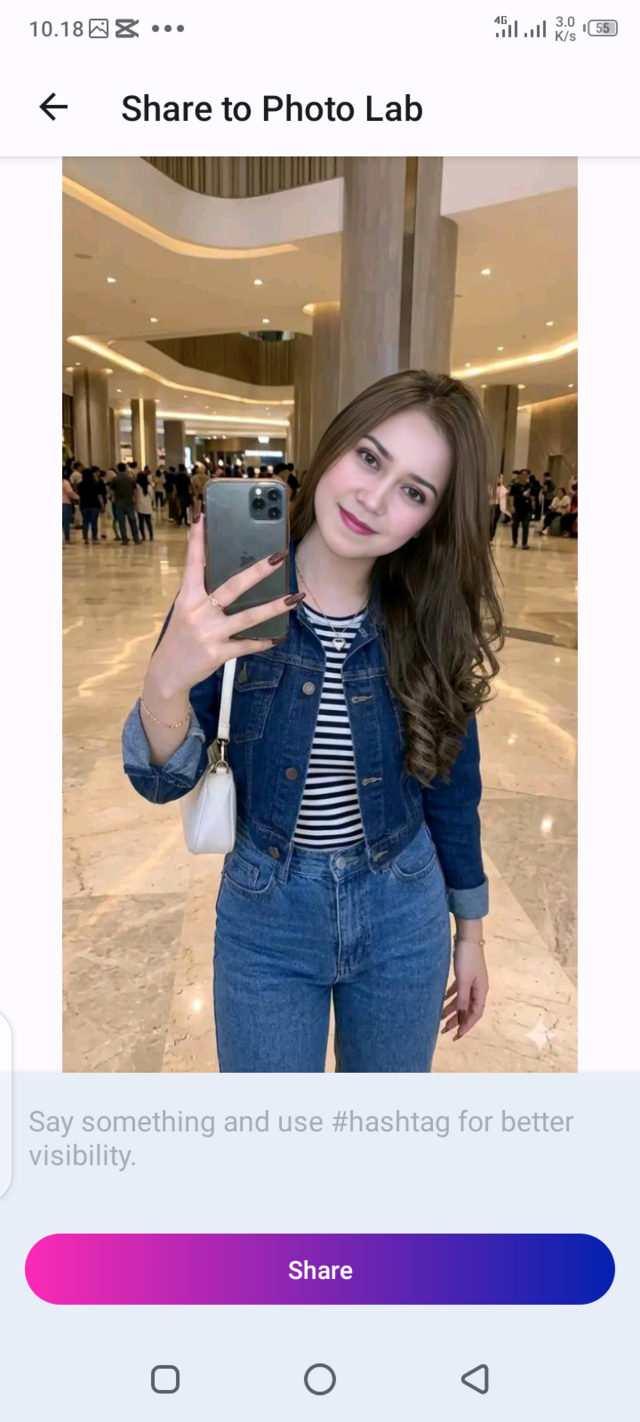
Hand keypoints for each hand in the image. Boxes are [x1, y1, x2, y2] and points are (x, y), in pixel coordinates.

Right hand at [146, 513, 301, 700]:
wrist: (167, 673)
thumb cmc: (180, 637)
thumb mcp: (184, 612)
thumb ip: (202, 595)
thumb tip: (231, 577)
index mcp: (187, 598)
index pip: (193, 563)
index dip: (196, 539)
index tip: (201, 515)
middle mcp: (198, 612)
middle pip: (233, 586)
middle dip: (258, 570)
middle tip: (279, 556)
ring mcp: (210, 633)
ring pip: (248, 617)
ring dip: (273, 607)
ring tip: (294, 598)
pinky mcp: (218, 653)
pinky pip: (247, 645)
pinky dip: (263, 642)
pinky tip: (278, 637)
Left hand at [441, 939, 488, 1041]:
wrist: (467, 936)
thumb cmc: (466, 958)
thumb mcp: (463, 980)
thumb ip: (462, 999)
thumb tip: (461, 1017)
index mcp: (481, 991)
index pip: (475, 1014)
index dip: (466, 1025)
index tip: (456, 1035)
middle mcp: (478, 988)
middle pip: (468, 1009)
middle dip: (457, 1020)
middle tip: (444, 1031)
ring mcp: (472, 981)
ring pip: (462, 1000)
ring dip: (452, 1009)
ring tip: (440, 1019)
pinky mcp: (465, 974)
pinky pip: (458, 991)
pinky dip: (451, 997)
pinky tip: (442, 1001)